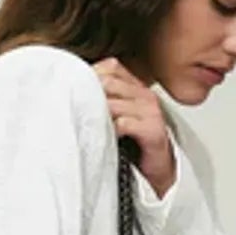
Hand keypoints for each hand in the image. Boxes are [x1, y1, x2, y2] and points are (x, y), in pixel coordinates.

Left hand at [90, 57, 175, 197]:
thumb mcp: (120, 116)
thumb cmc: (136, 143)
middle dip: (89, 94)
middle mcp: (145, 95)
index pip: (111, 67)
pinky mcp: (152, 130)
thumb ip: (106, 101)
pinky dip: (110, 130)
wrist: (159, 168)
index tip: (76, 90)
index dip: (92, 75)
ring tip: (88, 125)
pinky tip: (106, 137)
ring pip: (112, 102)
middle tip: (77, 109)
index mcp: (137, 88)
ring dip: (97, 114)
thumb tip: (75, 91)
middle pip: (108, 81)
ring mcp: (150, 112)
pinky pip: (124, 123)